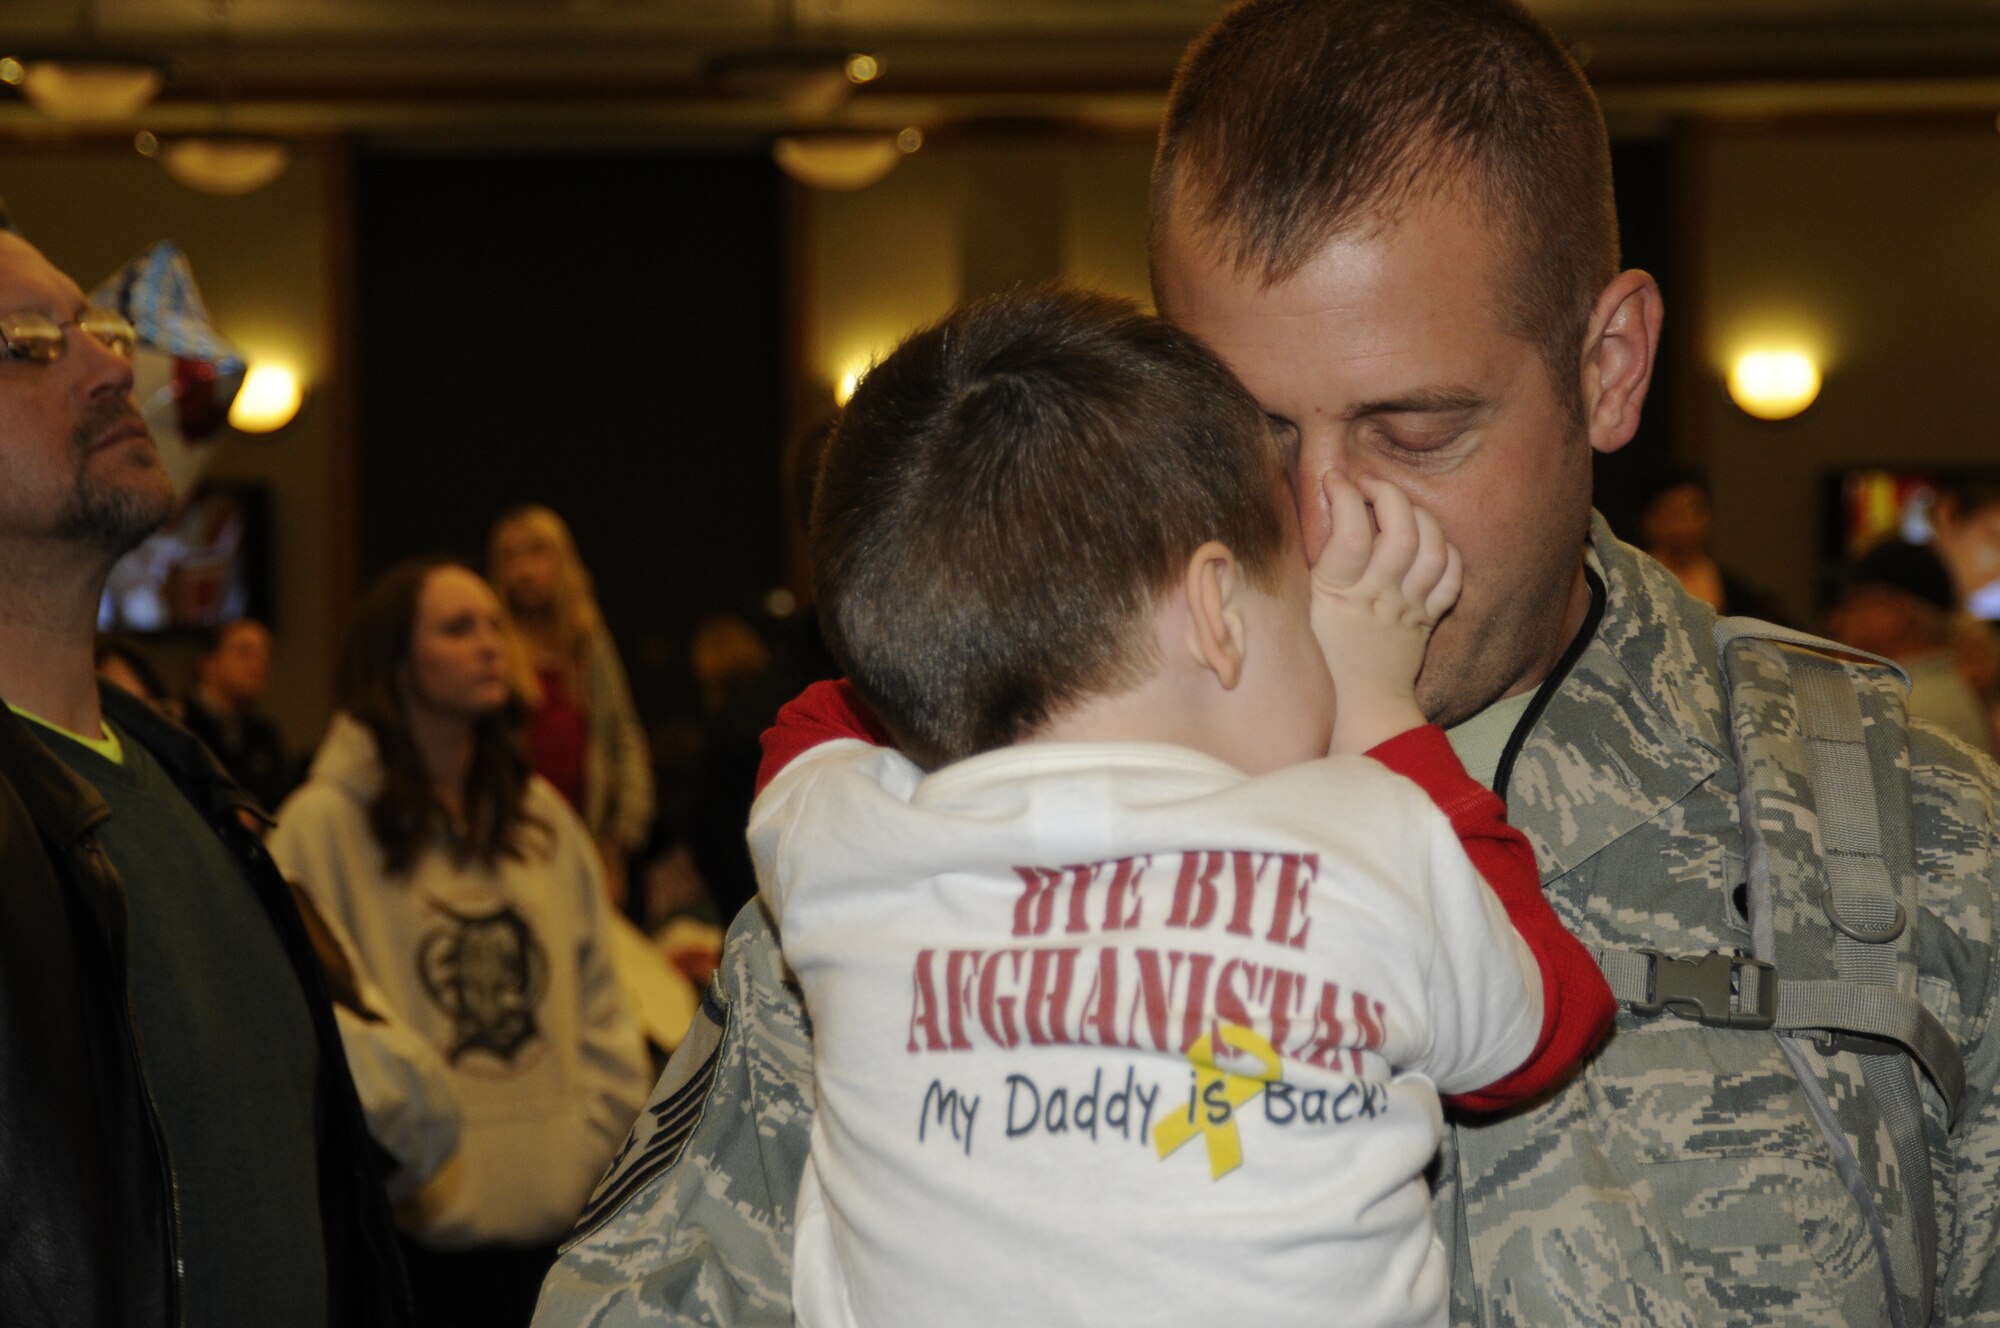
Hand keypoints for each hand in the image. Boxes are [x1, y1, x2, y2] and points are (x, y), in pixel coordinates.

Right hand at [1310, 474, 1461, 752]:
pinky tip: (1427, 540)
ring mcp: (1408, 607)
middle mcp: (1378, 597)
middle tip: (1368, 484)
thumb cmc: (1316, 659)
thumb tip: (1304, 515)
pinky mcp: (1428, 619)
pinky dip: (1446, 551)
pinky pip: (1452, 577)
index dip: (1345, 494)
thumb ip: (1303, 567)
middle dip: (1388, 492)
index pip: (1352, 532)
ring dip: (1419, 515)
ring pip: (1433, 549)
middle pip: (1402, 531)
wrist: (1356, 710)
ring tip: (1399, 506)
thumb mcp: (1298, 610)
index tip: (1333, 480)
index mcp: (1337, 594)